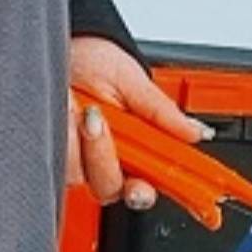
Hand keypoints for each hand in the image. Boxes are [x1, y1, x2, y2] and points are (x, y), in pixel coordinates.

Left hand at [67, 35, 206, 209]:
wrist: (53, 44)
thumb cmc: (91, 59)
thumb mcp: (131, 79)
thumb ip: (162, 112)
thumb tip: (196, 133)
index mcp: (137, 146)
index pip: (161, 179)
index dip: (178, 194)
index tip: (198, 206)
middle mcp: (107, 160)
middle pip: (117, 188)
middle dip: (109, 160)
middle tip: (101, 125)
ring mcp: (78, 162)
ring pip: (87, 176)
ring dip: (86, 143)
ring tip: (82, 107)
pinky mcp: (53, 158)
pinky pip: (60, 163)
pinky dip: (63, 139)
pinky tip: (64, 112)